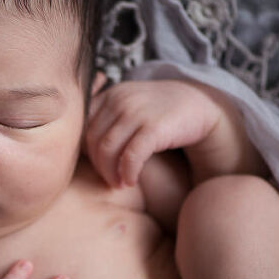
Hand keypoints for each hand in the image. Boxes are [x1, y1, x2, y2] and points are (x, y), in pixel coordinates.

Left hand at [85, 79, 230, 187]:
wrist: (198, 104)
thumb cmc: (159, 112)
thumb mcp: (129, 106)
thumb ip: (106, 119)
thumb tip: (80, 149)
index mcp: (110, 95)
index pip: (83, 128)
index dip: (86, 152)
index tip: (97, 166)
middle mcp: (120, 100)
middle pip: (93, 141)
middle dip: (98, 166)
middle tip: (109, 181)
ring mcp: (137, 112)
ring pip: (108, 150)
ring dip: (110, 173)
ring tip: (120, 183)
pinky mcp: (154, 127)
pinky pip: (131, 156)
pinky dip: (128, 172)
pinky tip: (131, 180)